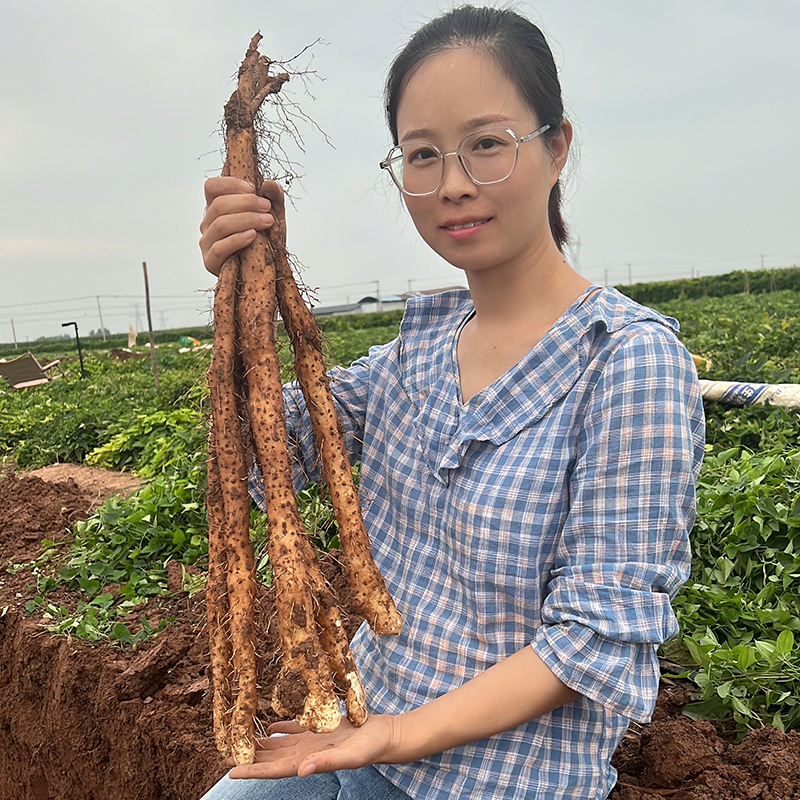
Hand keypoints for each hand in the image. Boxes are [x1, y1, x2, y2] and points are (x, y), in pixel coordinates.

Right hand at [199, 177, 285, 276]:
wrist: (263, 271)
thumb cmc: (263, 243)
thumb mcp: (274, 217)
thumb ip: (274, 200)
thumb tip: (271, 184)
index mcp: (217, 208)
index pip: (212, 187)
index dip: (230, 184)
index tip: (253, 188)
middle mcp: (208, 223)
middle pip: (219, 205)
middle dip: (246, 203)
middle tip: (266, 207)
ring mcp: (207, 242)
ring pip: (220, 224)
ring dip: (246, 219)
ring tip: (267, 221)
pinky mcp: (211, 261)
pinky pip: (219, 247)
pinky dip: (237, 239)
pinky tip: (253, 236)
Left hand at [228, 714, 399, 779]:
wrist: (387, 734)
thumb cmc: (372, 746)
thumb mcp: (352, 756)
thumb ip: (327, 763)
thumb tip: (301, 771)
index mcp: (311, 761)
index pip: (275, 769)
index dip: (252, 771)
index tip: (230, 770)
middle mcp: (307, 753)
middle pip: (272, 758)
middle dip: (249, 757)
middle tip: (225, 754)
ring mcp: (313, 741)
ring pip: (280, 744)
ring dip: (261, 744)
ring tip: (241, 740)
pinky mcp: (321, 729)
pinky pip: (295, 729)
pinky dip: (281, 728)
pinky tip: (270, 725)